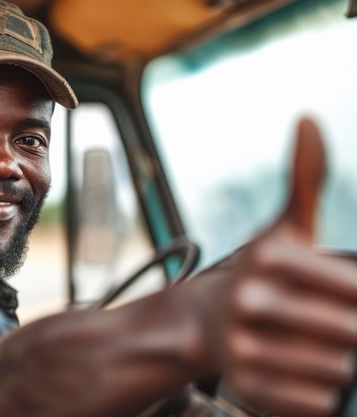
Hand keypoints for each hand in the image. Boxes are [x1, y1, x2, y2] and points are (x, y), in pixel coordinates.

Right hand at [201, 117, 356, 416]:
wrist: (202, 323)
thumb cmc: (260, 273)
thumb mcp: (284, 227)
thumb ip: (305, 176)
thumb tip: (308, 118)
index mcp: (268, 259)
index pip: (355, 290)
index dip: (355, 295)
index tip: (340, 296)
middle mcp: (250, 302)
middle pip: (352, 334)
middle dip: (348, 331)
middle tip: (326, 322)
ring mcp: (244, 348)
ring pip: (339, 371)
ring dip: (337, 361)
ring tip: (310, 345)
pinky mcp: (246, 388)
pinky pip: (317, 402)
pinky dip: (319, 391)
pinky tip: (298, 369)